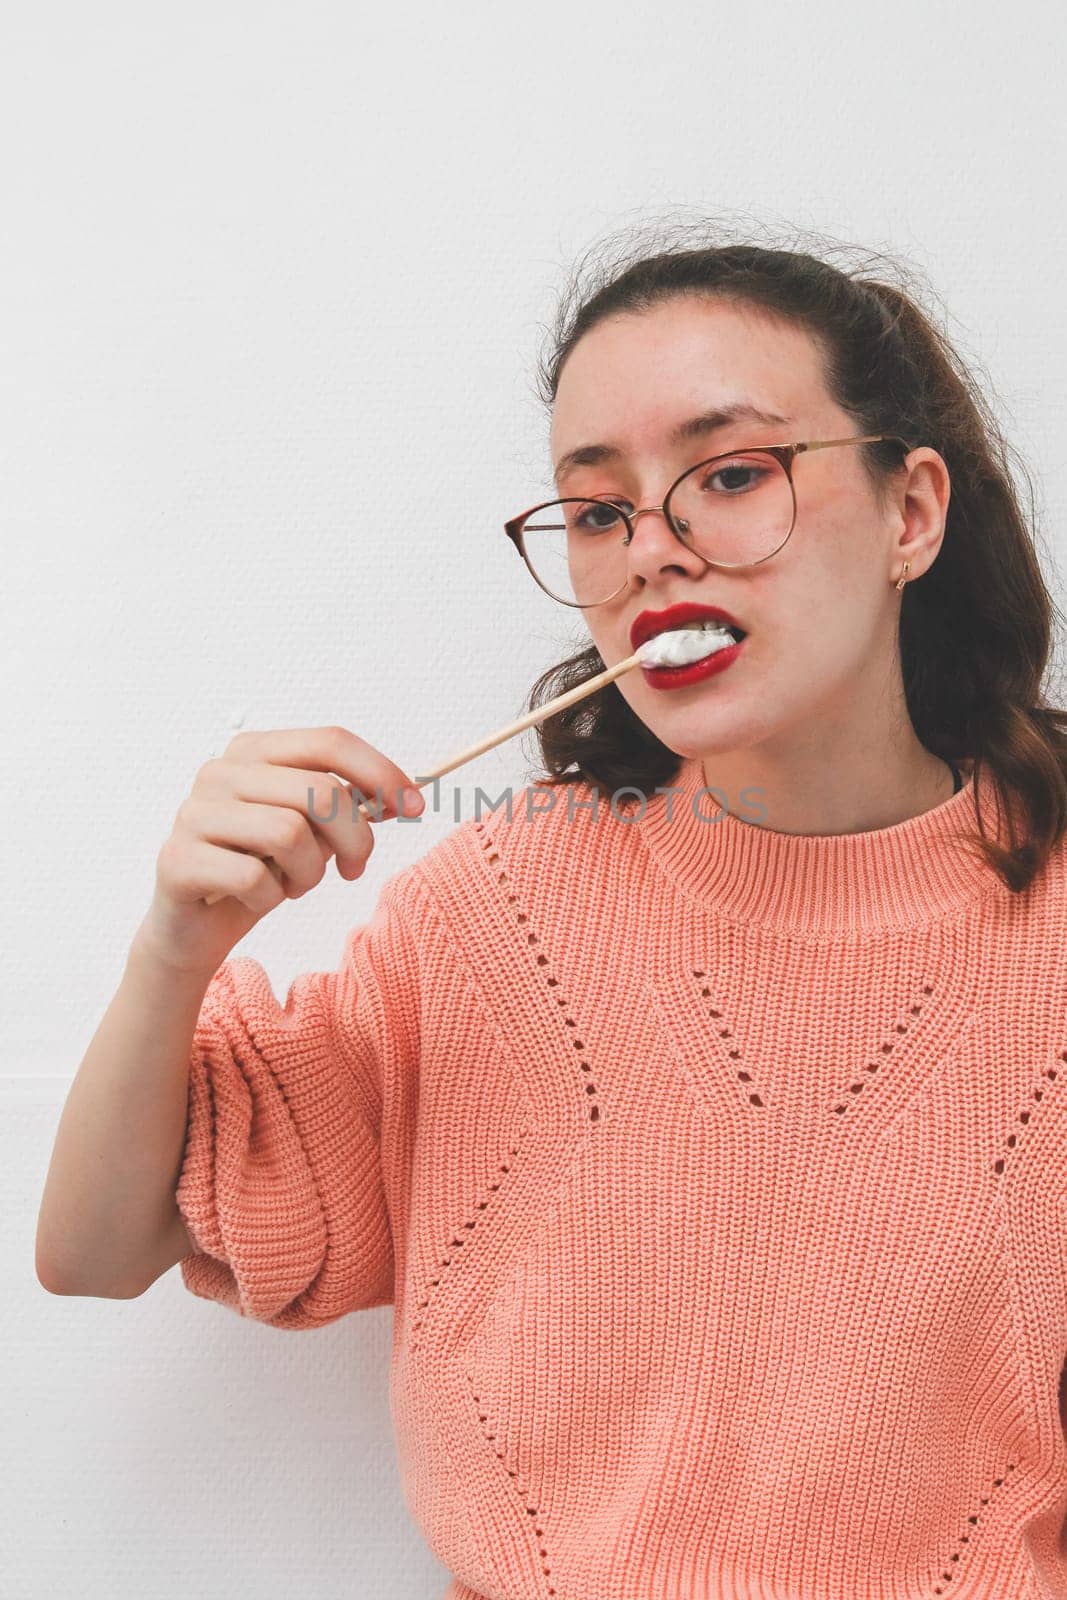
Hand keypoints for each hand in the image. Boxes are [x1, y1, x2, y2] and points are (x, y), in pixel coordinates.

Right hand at [130, 726, 421, 976]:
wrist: (195, 928)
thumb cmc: (258, 870)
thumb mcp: (311, 832)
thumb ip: (347, 806)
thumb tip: (403, 795)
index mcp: (254, 752)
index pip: (330, 742)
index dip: (380, 772)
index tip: (415, 806)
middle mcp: (220, 772)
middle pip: (320, 791)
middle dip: (355, 838)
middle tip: (353, 868)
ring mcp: (194, 813)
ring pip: (290, 834)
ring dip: (307, 873)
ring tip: (291, 883)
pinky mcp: (178, 860)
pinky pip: (254, 879)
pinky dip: (269, 899)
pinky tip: (253, 899)